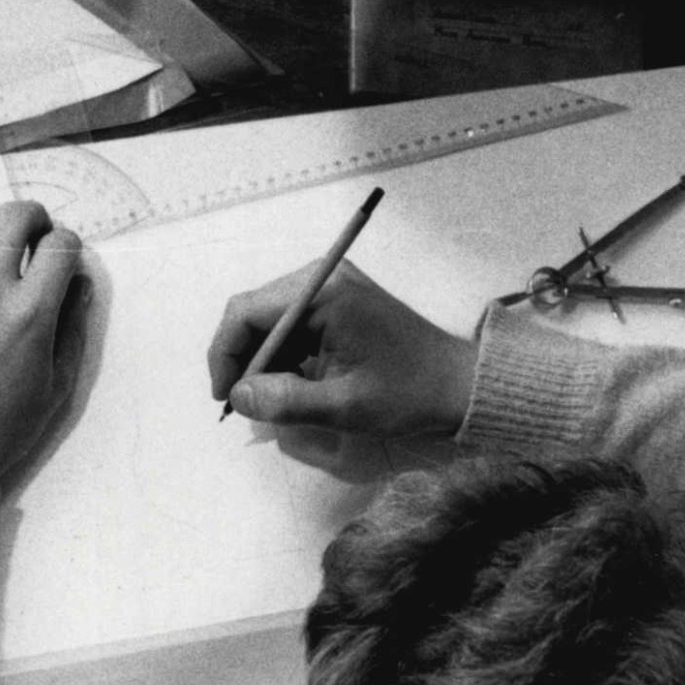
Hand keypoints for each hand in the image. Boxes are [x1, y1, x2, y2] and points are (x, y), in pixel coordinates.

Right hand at [207, 260, 473, 437]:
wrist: (459, 384)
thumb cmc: (408, 394)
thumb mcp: (344, 405)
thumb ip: (286, 401)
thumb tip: (238, 396)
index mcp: (323, 293)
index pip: (247, 312)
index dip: (226, 355)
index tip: (224, 398)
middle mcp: (323, 278)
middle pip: (254, 311)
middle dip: (242, 358)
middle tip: (242, 403)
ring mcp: (332, 287)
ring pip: (270, 319)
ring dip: (262, 359)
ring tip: (270, 399)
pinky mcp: (339, 301)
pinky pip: (292, 323)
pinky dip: (283, 354)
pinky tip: (291, 384)